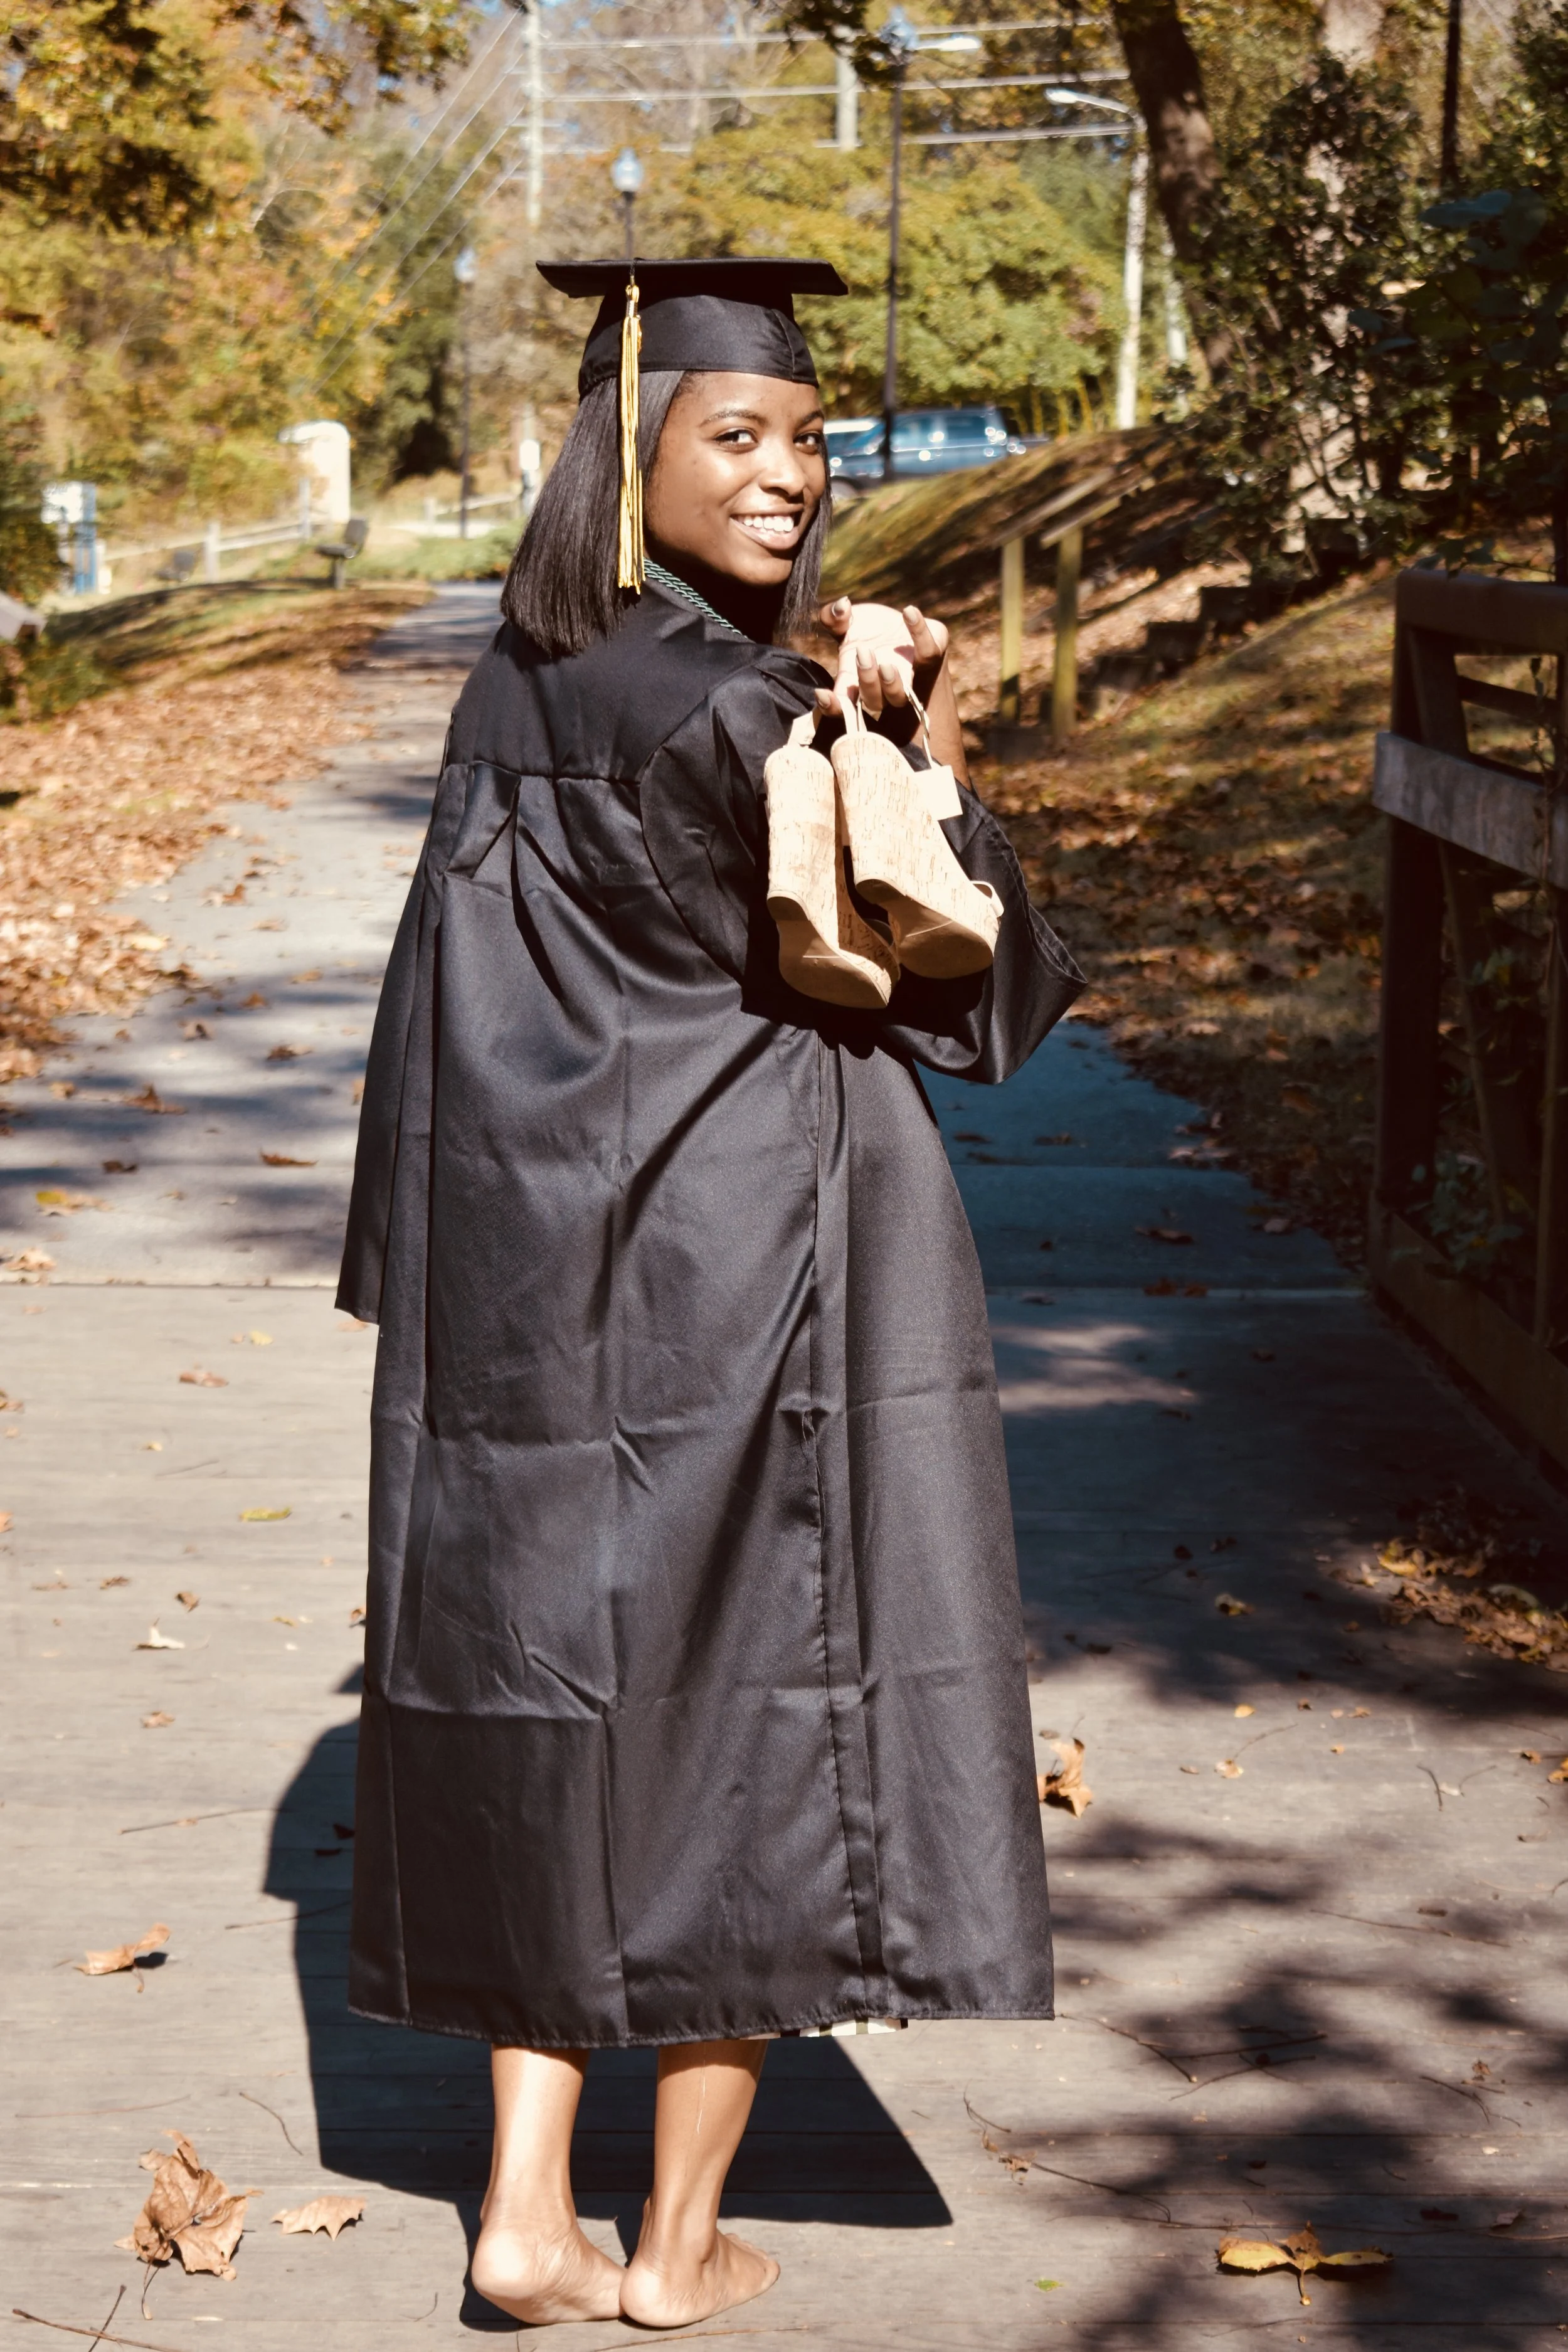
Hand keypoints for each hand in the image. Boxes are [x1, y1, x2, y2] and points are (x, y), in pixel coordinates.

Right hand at [815, 599, 950, 721]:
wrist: (905, 623)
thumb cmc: (870, 629)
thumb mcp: (846, 621)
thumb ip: (833, 617)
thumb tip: (841, 607)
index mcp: (855, 682)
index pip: (842, 705)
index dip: (832, 706)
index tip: (822, 694)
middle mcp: (882, 688)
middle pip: (873, 702)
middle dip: (867, 682)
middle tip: (863, 653)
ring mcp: (908, 677)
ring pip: (899, 695)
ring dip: (892, 683)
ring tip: (886, 663)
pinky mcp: (931, 657)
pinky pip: (928, 652)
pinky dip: (919, 632)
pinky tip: (909, 612)